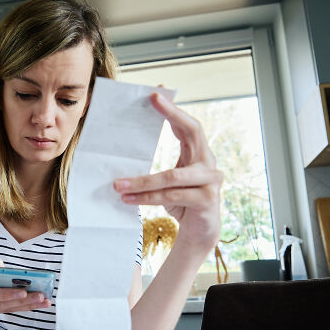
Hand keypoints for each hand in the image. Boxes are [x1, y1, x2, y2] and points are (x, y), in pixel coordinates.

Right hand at [0, 254, 50, 314]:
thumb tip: (2, 265)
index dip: (7, 295)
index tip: (23, 292)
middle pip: (4, 305)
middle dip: (25, 302)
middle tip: (43, 297)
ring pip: (8, 309)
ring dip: (28, 306)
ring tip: (45, 302)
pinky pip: (8, 310)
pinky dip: (22, 307)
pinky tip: (36, 304)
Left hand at [113, 92, 222, 253]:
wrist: (200, 234)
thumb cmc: (181, 202)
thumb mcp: (170, 180)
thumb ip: (159, 164)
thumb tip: (127, 149)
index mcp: (200, 155)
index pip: (189, 126)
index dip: (174, 110)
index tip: (155, 94)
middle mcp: (209, 164)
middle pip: (193, 134)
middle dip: (171, 116)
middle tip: (150, 103)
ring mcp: (211, 182)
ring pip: (171, 176)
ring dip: (141, 181)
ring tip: (117, 184)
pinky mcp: (206, 201)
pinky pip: (171, 196)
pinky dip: (146, 198)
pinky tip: (128, 199)